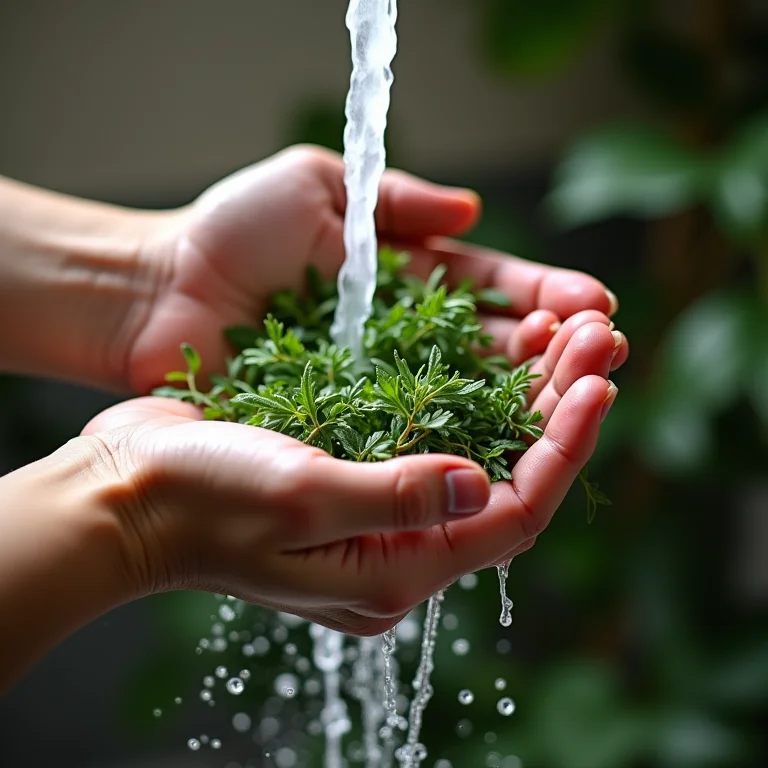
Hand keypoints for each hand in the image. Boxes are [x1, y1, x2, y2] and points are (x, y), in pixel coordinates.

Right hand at [82, 313, 620, 635]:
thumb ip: (397, 498)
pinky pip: (437, 437)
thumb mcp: (302, 497)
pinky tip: (497, 350)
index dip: (563, 448)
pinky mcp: (356, 473)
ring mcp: (377, 511)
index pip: (513, 515)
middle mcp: (396, 548)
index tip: (598, 383)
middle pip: (507, 481)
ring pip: (480, 454)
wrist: (131, 491)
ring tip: (568, 330)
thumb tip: (483, 482)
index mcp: (393, 569)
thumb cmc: (202, 498)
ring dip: (525, 395)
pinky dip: (474, 393)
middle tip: (599, 336)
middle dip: (557, 408)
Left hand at [127, 145, 620, 391]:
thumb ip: (395, 202)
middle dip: (553, 346)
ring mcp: (376, 386)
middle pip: (492, 345)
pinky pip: (415, 432)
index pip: (488, 287)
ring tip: (582, 382)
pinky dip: (465, 433)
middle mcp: (398, 336)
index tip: (591, 306)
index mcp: (399, 276)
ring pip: (467, 392)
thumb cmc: (226, 234)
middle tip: (602, 347)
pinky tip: (513, 435)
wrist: (150, 295)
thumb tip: (472, 210)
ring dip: (528, 389)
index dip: (543, 296)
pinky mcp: (345, 427)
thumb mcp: (316, 187)